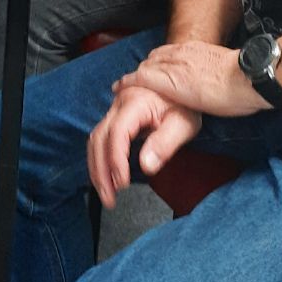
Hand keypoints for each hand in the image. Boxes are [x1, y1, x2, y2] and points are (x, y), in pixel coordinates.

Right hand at [88, 85, 200, 208]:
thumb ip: (165, 144)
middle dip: (100, 171)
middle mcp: (119, 103)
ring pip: (95, 138)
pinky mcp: (116, 115)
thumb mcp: (184, 124)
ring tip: (105, 193)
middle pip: (99, 137)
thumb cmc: (185, 104)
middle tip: (109, 198)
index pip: (117, 133)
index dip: (116, 160)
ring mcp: (115, 108)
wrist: (184, 82)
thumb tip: (146, 166)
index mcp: (135, 102)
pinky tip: (106, 175)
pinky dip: (100, 158)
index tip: (122, 184)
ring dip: (97, 167)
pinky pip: (101, 137)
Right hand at [114, 41, 265, 119]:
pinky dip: (163, 58)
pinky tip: (168, 62)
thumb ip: (165, 127)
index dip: (128, 84)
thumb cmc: (226, 98)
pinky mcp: (197, 49)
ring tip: (144, 74)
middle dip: (135, 75)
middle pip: (146, 66)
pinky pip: (172, 51)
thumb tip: (145, 157)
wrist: (250, 74)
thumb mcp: (192, 117)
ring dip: (148, 66)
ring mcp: (185, 52)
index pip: (141, 78)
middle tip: (127, 84)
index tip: (118, 88)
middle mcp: (173, 60)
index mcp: (169, 77)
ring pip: (158, 56)